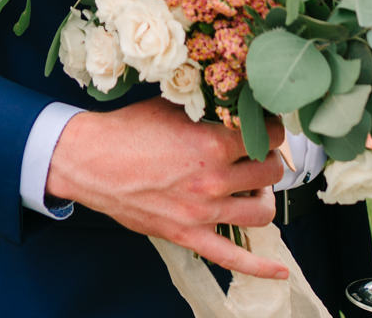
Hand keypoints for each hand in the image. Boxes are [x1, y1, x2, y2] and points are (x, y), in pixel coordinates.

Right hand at [45, 99, 290, 278]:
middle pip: (269, 172)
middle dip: (268, 158)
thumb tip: (235, 101)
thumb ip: (209, 107)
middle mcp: (213, 180)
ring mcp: (203, 212)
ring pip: (262, 211)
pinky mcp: (189, 235)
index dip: (271, 128)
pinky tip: (280, 271)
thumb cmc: (128, 130)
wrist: (90, 161)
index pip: (268, 136)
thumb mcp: (173, 106)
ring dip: (264, 196)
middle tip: (256, 152)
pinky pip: (234, 259)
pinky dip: (261, 268)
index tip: (265, 125)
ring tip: (252, 186)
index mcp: (212, 143)